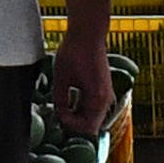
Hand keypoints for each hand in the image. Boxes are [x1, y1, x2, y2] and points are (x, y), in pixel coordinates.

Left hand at [53, 15, 119, 136]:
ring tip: (61, 106)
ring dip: (77, 116)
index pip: (87, 129)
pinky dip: (81, 108)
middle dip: (74, 123)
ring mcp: (106, 95)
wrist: (88, 33)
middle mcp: (106, 100)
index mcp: (98, 100)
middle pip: (90, 125)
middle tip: (57, 113)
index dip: (71, 126)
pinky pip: (92, 107)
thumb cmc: (75, 52)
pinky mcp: (102, 89)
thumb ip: (60, 100)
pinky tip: (69, 100)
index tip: (58, 114)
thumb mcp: (61, 78)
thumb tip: (59, 114)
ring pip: (91, 117)